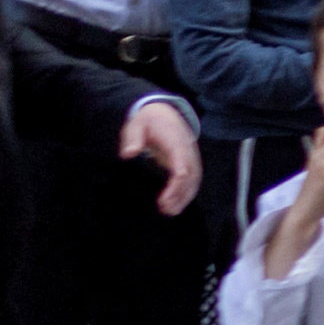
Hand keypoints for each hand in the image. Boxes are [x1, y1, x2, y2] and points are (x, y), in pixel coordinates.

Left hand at [123, 100, 201, 214]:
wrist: (164, 112)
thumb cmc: (148, 121)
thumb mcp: (136, 124)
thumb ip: (133, 138)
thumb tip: (128, 154)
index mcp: (176, 141)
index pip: (182, 165)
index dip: (175, 184)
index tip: (163, 199)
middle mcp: (188, 151)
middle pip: (191, 176)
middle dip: (180, 195)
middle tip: (164, 209)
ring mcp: (191, 157)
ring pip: (194, 180)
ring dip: (184, 197)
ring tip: (170, 212)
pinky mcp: (190, 162)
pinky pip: (193, 180)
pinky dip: (187, 194)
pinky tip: (177, 205)